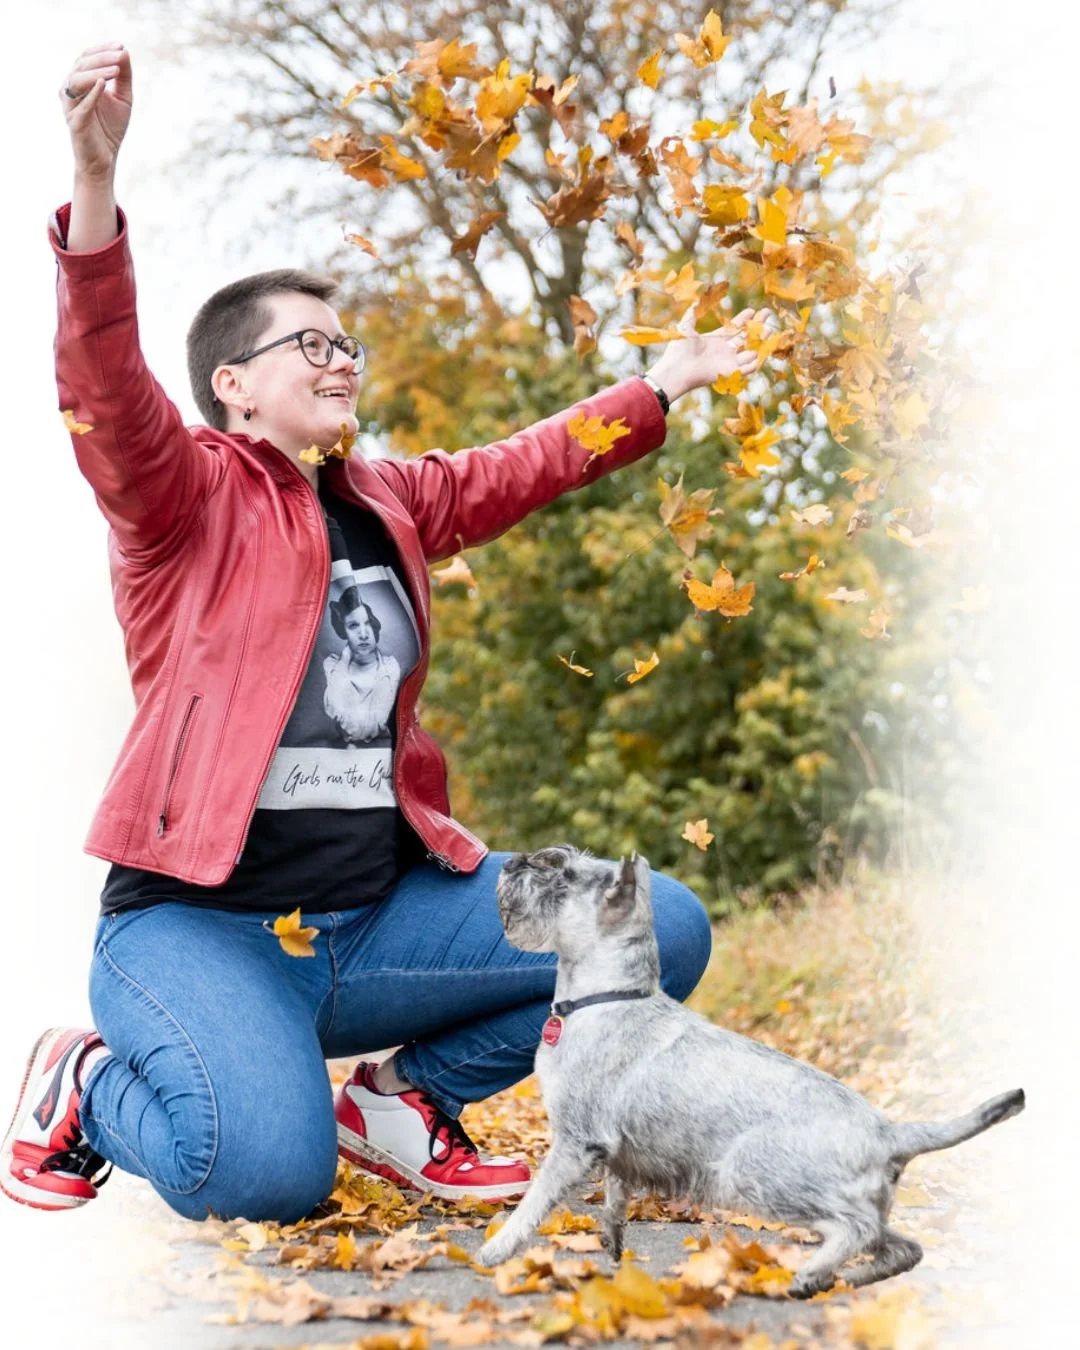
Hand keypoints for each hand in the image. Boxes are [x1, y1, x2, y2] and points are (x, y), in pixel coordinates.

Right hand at [61, 43, 132, 180]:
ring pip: (77, 81)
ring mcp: (71, 106)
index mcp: (80, 82)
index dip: (102, 49)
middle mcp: (71, 90)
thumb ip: (124, 77)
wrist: (105, 160)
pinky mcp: (75, 123)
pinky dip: (92, 93)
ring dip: (97, 72)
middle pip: (81, 65)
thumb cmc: (111, 128)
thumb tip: (125, 51)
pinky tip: (104, 83)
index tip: (121, 46)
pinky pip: (81, 105)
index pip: (87, 58)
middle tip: (120, 55)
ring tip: (116, 69)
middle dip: (102, 58)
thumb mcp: (123, 98)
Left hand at [646, 306, 776, 403]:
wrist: (677, 368)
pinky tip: (760, 354)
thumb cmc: (679, 349)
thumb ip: (692, 314)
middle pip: (746, 337)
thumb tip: (695, 300)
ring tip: (768, 330)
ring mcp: (728, 362)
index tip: (752, 310)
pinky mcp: (729, 373)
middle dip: (758, 325)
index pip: (735, 327)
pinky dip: (753, 363)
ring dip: (760, 342)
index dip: (744, 319)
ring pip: (750, 351)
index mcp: (716, 339)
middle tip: (767, 313)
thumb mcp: (686, 327)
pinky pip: (746, 369)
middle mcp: (724, 350)